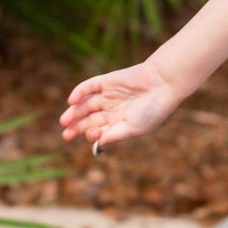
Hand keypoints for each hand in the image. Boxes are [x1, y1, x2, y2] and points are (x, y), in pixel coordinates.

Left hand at [60, 57, 180, 152]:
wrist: (162, 84)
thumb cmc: (152, 110)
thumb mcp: (133, 129)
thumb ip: (114, 136)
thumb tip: (98, 146)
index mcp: (120, 123)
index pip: (99, 131)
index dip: (92, 134)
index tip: (92, 134)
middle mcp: (112, 109)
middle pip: (89, 119)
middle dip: (77, 127)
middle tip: (66, 134)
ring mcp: (108, 95)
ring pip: (86, 104)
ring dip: (75, 112)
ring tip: (65, 120)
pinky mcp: (106, 81)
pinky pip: (89, 86)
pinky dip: (79, 92)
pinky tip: (71, 100)